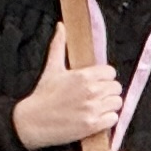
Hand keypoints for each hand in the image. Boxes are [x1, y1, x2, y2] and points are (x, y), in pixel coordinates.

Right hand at [10, 30, 124, 150]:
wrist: (32, 122)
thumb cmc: (43, 95)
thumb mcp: (51, 68)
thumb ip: (59, 46)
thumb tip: (61, 26)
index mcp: (83, 76)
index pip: (111, 72)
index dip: (104, 77)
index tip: (96, 83)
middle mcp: (91, 91)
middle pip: (116, 87)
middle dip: (107, 91)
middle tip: (95, 96)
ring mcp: (93, 109)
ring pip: (117, 102)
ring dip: (109, 105)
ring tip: (96, 107)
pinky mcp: (93, 125)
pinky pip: (114, 119)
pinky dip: (107, 119)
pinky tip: (95, 118)